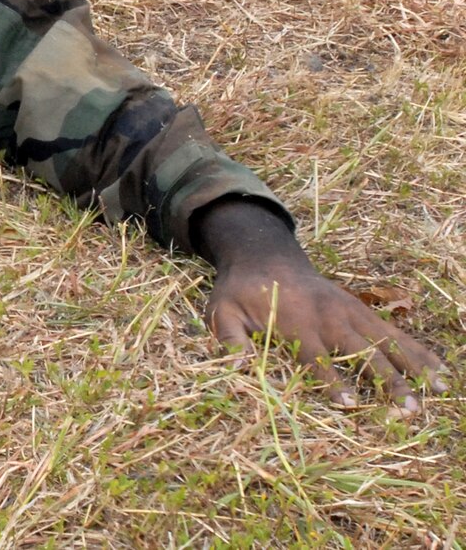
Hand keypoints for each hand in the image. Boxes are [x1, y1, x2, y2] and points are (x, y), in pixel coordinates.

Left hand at [195, 199, 449, 410]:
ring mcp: (351, 312)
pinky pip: (395, 332)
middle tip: (410, 410)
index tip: (350, 404)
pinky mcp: (362, 311)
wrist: (265, 255)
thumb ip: (228, 338)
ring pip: (389, 341)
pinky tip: (442, 372)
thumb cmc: (241, 290)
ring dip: (415, 367)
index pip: (316, 357)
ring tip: (441, 391)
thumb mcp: (222, 310)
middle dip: (387, 381)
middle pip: (363, 352)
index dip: (331, 381)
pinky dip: (419, 351)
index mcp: (296, 322)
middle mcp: (330, 317)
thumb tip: (235, 366)